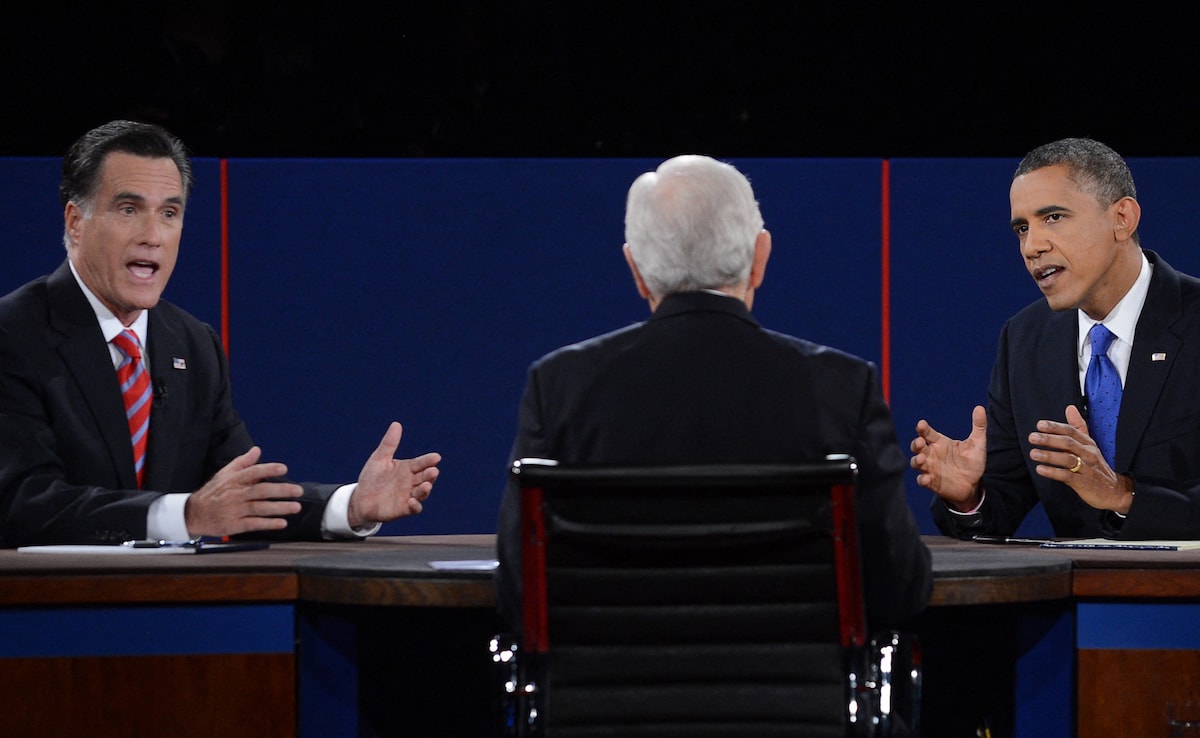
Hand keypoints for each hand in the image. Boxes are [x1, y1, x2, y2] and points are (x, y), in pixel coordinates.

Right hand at [185, 446, 303, 536]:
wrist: (193, 514)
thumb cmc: (213, 492)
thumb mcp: (224, 474)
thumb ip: (243, 462)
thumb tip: (257, 450)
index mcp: (234, 480)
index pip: (253, 472)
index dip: (268, 470)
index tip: (284, 469)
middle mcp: (235, 494)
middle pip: (260, 491)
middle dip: (281, 491)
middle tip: (298, 490)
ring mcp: (234, 510)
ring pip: (260, 508)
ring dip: (279, 508)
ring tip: (296, 507)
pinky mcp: (234, 525)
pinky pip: (254, 524)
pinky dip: (268, 524)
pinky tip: (282, 523)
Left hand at [347, 422, 441, 528]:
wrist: (360, 499)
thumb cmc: (372, 478)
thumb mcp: (379, 459)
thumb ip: (389, 444)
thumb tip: (396, 424)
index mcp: (408, 468)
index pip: (421, 463)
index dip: (428, 460)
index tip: (436, 457)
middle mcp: (411, 482)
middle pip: (425, 477)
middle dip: (430, 474)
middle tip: (433, 471)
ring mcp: (408, 496)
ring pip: (422, 493)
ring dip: (426, 490)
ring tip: (427, 485)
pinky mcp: (403, 509)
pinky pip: (413, 509)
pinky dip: (415, 506)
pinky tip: (413, 502)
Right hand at [910, 404, 987, 510]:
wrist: (974, 485)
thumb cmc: (972, 462)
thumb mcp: (977, 444)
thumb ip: (978, 426)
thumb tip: (980, 407)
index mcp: (940, 443)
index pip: (927, 433)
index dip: (922, 428)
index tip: (921, 424)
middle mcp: (932, 454)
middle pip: (917, 447)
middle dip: (916, 444)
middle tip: (920, 442)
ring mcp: (930, 468)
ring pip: (916, 463)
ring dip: (916, 460)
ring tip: (922, 459)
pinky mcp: (932, 482)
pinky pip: (922, 480)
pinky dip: (922, 479)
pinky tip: (926, 478)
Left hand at [1027, 405, 1133, 513]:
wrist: (1114, 491)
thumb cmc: (1096, 467)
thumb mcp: (1090, 445)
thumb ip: (1078, 427)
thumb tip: (1070, 408)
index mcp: (1088, 444)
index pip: (1071, 431)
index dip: (1055, 427)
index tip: (1040, 425)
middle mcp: (1088, 454)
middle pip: (1068, 443)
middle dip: (1049, 439)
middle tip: (1032, 437)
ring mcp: (1087, 468)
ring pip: (1067, 459)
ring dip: (1049, 456)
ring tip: (1033, 453)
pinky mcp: (1084, 483)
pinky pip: (1068, 476)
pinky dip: (1053, 472)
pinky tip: (1041, 469)